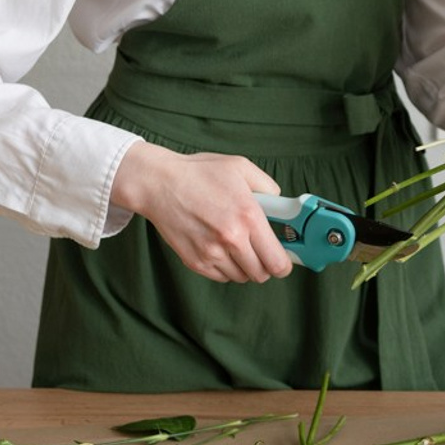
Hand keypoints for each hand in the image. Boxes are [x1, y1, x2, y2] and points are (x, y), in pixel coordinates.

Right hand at [110, 142, 293, 282]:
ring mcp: (212, 253)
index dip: (285, 264)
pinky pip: (221, 276)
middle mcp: (232, 239)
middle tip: (262, 249)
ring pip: (242, 277)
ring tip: (239, 244)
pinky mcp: (195, 262)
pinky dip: (226, 267)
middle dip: (266, 264)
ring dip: (245, 266)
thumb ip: (267, 186)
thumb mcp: (240, 167)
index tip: (285, 259)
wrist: (159, 183)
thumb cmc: (200, 173)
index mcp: (248, 216)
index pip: (277, 261)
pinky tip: (222, 247)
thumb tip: (279, 204)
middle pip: (261, 274)